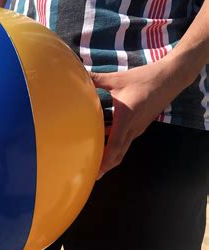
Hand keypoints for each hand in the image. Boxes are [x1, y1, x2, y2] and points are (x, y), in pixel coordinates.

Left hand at [90, 59, 189, 179]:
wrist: (170, 78)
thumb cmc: (144, 78)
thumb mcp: (117, 79)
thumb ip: (95, 79)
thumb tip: (78, 75)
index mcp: (126, 118)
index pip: (115, 145)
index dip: (106, 160)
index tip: (96, 171)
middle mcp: (133, 127)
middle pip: (119, 153)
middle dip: (105, 166)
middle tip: (91, 175)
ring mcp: (138, 128)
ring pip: (122, 148)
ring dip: (110, 157)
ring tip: (95, 163)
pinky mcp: (140, 125)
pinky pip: (126, 140)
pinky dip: (115, 146)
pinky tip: (103, 143)